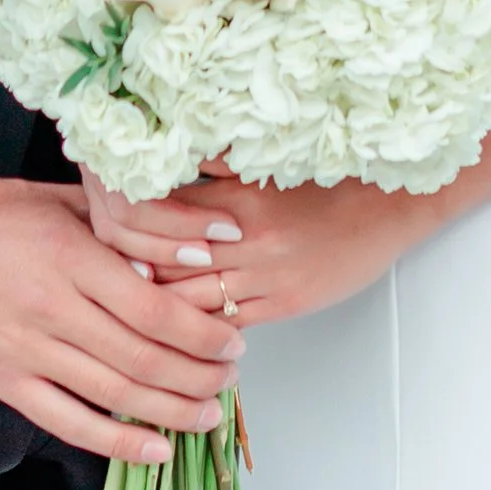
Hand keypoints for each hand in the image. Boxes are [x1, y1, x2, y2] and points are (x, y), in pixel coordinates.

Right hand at [0, 168, 243, 462]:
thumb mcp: (63, 201)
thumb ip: (122, 228)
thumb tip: (192, 245)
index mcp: (71, 257)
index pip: (154, 308)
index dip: (201, 333)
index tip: (233, 340)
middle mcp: (52, 309)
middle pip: (143, 357)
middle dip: (198, 375)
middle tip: (231, 379)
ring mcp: (26, 351)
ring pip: (114, 395)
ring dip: (171, 412)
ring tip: (208, 415)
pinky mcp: (3, 382)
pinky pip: (68, 422)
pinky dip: (117, 442)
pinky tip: (155, 449)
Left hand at [133, 169, 419, 326]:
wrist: (390, 208)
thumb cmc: (332, 180)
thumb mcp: (269, 162)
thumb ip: (218, 165)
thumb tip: (168, 156)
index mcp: (241, 198)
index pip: (166, 218)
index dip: (130, 229)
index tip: (107, 232)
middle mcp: (248, 241)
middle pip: (171, 265)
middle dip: (133, 275)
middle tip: (100, 282)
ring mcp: (267, 278)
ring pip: (195, 303)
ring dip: (161, 311)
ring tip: (127, 316)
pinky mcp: (284, 305)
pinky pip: (231, 323)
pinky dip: (200, 330)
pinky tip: (180, 333)